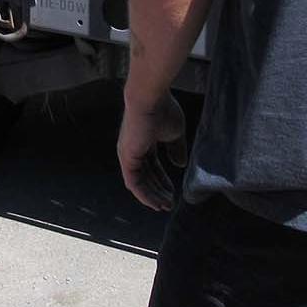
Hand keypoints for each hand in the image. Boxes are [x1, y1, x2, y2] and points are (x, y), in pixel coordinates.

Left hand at [118, 91, 188, 210]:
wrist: (150, 100)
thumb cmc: (163, 111)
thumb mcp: (175, 133)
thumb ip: (176, 149)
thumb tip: (180, 164)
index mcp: (144, 142)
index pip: (153, 166)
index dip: (163, 180)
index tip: (173, 192)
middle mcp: (133, 150)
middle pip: (146, 176)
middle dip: (158, 191)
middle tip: (170, 204)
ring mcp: (128, 155)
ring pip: (139, 183)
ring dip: (152, 196)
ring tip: (165, 206)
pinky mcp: (126, 158)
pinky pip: (133, 183)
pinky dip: (144, 194)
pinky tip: (155, 203)